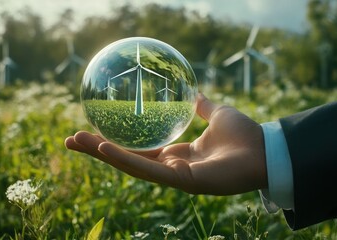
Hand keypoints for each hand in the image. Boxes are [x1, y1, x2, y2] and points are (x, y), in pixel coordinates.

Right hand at [65, 93, 266, 195]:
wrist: (266, 150)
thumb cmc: (244, 135)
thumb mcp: (218, 114)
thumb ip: (203, 107)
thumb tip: (194, 93)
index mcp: (177, 154)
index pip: (138, 150)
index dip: (115, 143)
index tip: (92, 133)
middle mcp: (171, 167)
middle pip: (127, 159)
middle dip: (98, 151)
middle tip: (70, 140)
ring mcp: (175, 176)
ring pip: (131, 166)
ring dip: (103, 155)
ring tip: (78, 142)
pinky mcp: (183, 181)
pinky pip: (150, 171)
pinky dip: (126, 160)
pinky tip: (105, 148)